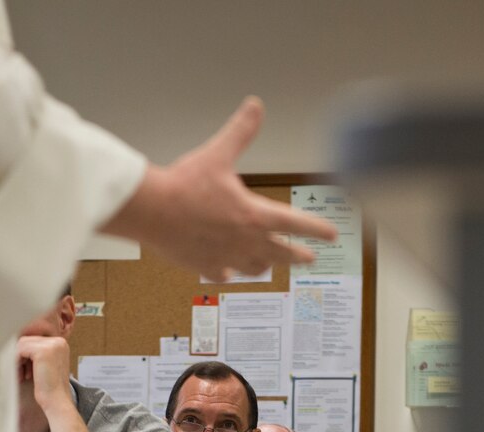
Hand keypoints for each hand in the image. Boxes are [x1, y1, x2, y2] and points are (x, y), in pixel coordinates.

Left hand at [16, 334, 74, 410]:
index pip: (34, 340)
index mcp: (60, 344)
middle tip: (20, 374)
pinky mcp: (42, 351)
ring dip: (17, 360)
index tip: (23, 371)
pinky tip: (20, 375)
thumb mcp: (45, 365)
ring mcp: (51, 345)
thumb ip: (35, 354)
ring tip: (19, 375)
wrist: (57, 402)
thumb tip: (16, 345)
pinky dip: (16, 362)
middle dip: (20, 357)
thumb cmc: (50, 388)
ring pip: (22, 344)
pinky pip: (20, 350)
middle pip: (27, 340)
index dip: (25, 355)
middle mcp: (58, 341)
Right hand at [104, 99, 338, 280]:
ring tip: (270, 263)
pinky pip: (223, 274)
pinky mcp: (204, 266)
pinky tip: (228, 271)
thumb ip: (241, 132)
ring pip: (255, 267)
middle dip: (298, 255)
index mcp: (253, 215)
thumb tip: (255, 107)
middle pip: (281, 253)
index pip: (295, 224)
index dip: (317, 229)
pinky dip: (229, 272)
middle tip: (310, 257)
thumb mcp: (218, 154)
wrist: (151, 211)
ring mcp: (226, 257)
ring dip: (266, 264)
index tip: (332, 235)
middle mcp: (244, 241)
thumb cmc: (183, 186)